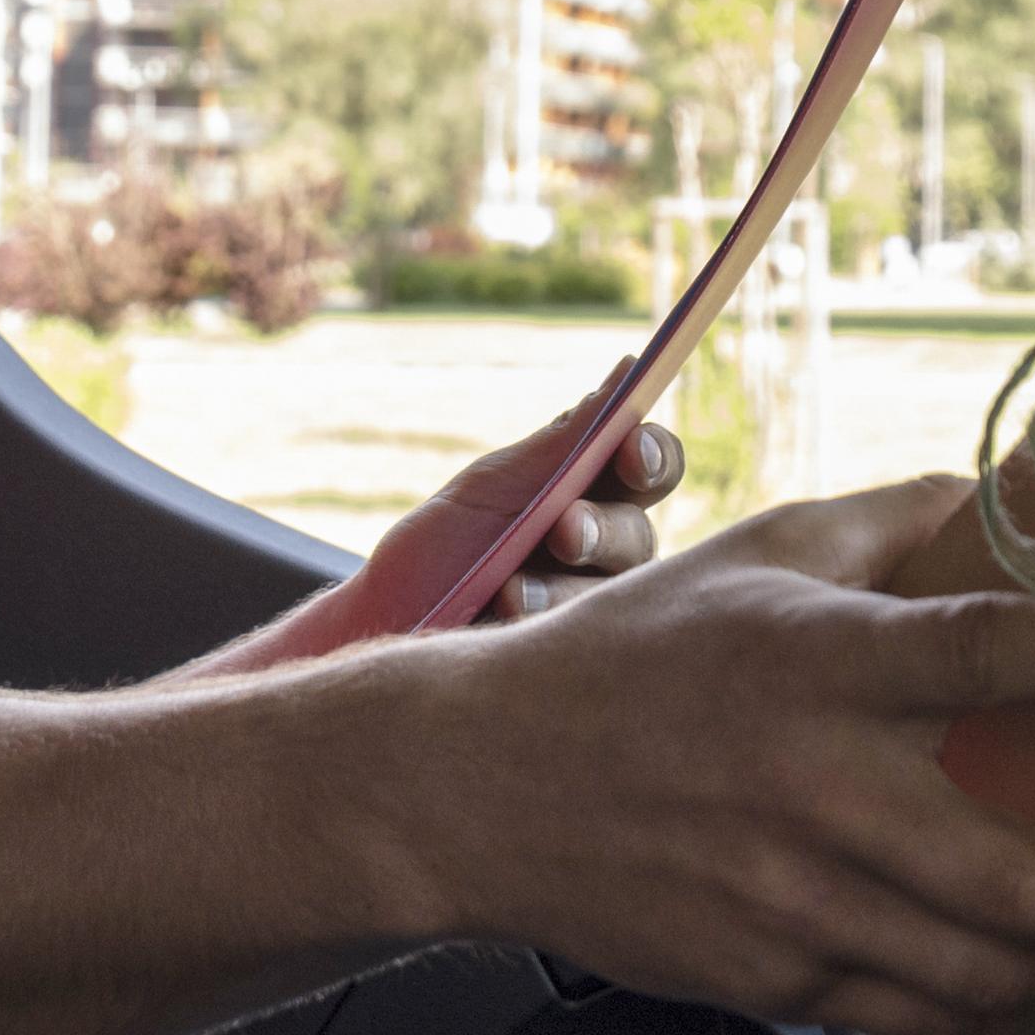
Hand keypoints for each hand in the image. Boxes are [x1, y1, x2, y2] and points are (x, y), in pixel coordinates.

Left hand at [325, 386, 680, 636]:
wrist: (382, 629)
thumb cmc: (438, 552)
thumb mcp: (489, 490)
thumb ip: (560, 445)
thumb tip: (628, 369)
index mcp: (588, 495)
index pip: (648, 467)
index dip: (652, 455)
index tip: (628, 450)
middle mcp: (603, 554)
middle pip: (642, 535)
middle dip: (606, 530)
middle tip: (565, 531)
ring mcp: (590, 613)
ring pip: (617, 596)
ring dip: (566, 589)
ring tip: (512, 593)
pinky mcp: (573, 665)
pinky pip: (587, 649)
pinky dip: (546, 629)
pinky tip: (507, 625)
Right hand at [348, 471, 1034, 1034]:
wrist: (479, 788)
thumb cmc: (626, 664)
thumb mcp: (757, 554)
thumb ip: (895, 522)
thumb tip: (1022, 493)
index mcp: (807, 663)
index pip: (961, 650)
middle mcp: (808, 790)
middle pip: (1007, 870)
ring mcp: (792, 903)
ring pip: (986, 972)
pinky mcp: (777, 979)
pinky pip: (927, 1019)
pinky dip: (1022, 1013)